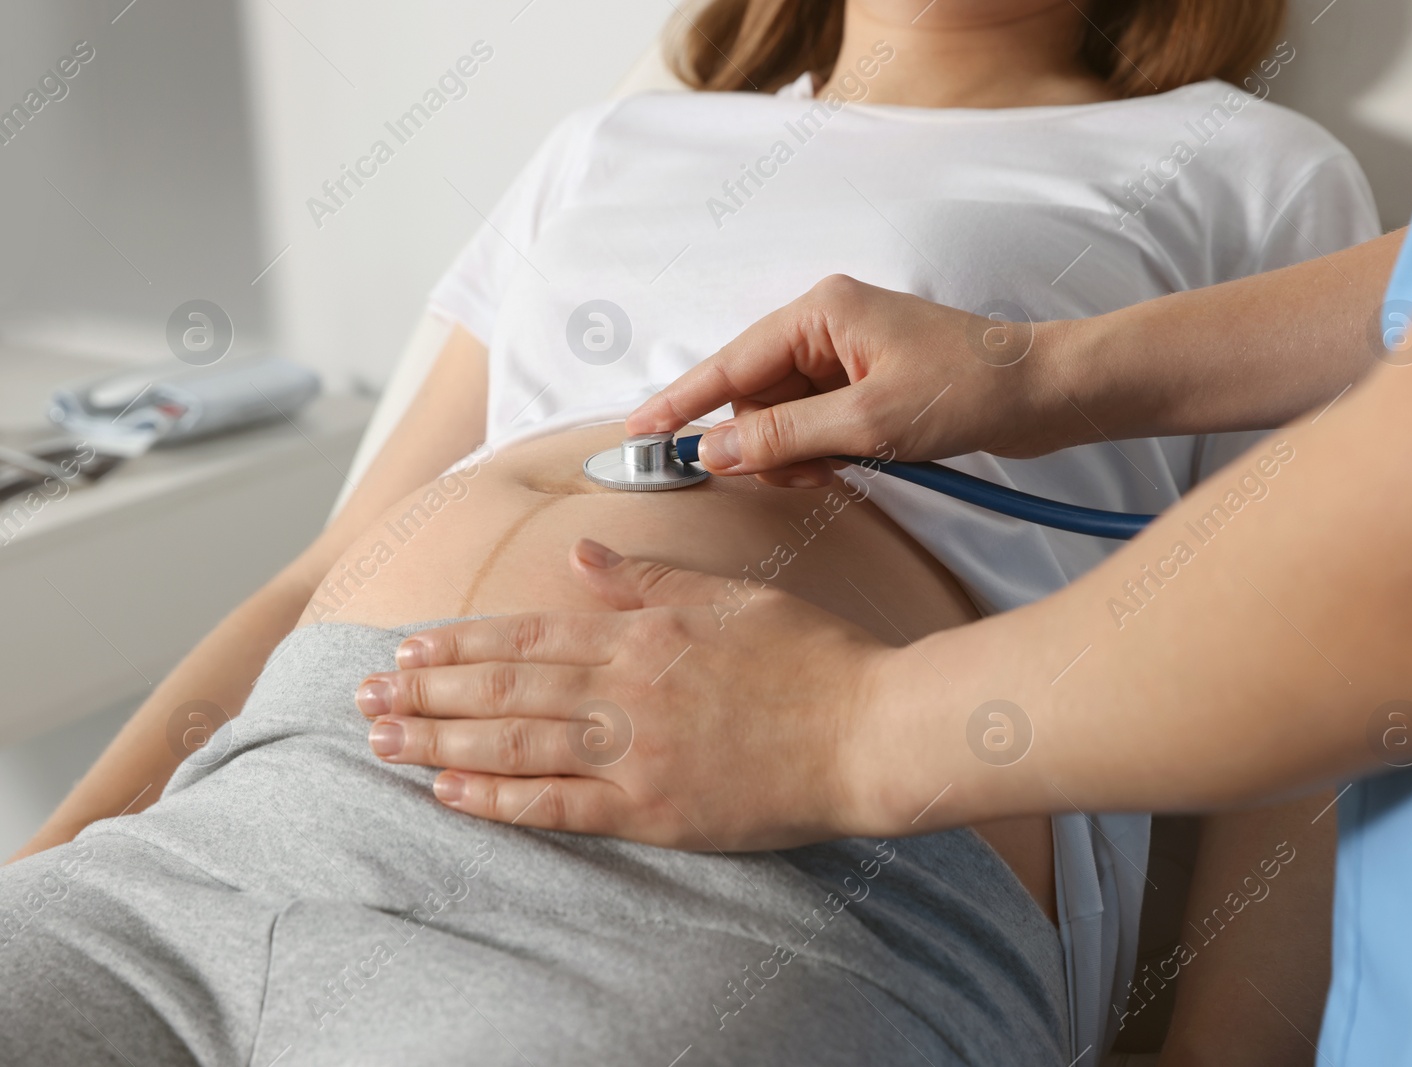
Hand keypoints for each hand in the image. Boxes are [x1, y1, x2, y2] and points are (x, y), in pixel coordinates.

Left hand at [355, 539, 906, 849]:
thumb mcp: (732, 597)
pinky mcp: (653, 811)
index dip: (459, 643)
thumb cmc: (812, 657)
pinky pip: (558, 806)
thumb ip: (651, 579)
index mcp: (642, 631)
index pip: (528, 634)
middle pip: (503, 687)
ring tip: (381, 744)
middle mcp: (624, 688)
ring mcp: (635, 752)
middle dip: (425, 693)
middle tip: (362, 699)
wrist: (869, 729)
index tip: (406, 649)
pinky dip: (498, 801)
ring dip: (440, 743)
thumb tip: (582, 556)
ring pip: (513, 744)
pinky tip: (452, 798)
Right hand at [626, 275, 1079, 486]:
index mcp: (821, 312)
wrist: (1047, 393)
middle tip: (789, 477)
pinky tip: (848, 465)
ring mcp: (847, 353)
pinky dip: (819, 451)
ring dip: (794, 452)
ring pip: (782, 414)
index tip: (637, 433)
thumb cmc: (971, 390)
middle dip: (760, 442)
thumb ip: (786, 437)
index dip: (681, 404)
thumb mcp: (871, 423)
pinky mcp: (866, 381)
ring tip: (839, 469)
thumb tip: (714, 453)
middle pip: (752, 392)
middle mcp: (827, 324)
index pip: (730, 364)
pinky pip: (815, 421)